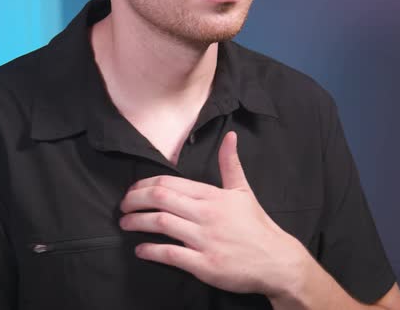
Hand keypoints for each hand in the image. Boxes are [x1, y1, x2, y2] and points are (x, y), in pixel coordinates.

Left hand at [119, 131, 308, 296]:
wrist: (276, 261)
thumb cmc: (257, 225)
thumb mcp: (243, 191)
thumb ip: (230, 164)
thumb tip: (230, 136)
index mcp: (211, 195)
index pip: (169, 182)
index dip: (144, 185)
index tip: (132, 191)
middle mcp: (206, 214)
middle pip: (160, 198)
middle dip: (134, 200)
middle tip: (122, 206)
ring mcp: (205, 239)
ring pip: (161, 224)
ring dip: (137, 222)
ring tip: (125, 224)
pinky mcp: (205, 264)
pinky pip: (170, 254)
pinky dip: (150, 251)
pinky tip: (140, 250)